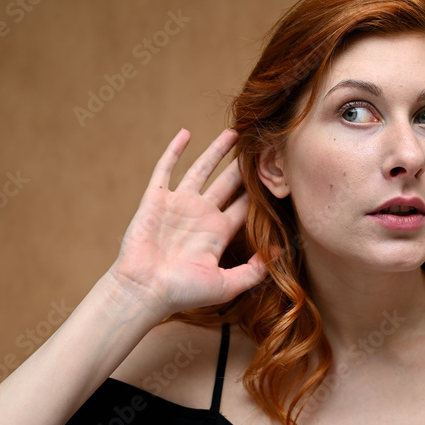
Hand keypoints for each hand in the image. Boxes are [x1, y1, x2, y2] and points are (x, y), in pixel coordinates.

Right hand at [108, 128, 265, 315]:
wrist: (144, 290)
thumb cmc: (183, 292)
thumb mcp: (227, 284)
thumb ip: (255, 270)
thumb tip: (280, 251)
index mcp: (218, 232)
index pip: (244, 204)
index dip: (259, 189)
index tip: (276, 171)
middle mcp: (201, 215)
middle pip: (228, 182)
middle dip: (242, 165)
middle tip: (258, 145)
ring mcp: (178, 204)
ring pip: (202, 169)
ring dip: (216, 151)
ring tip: (233, 132)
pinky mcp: (156, 199)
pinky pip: (165, 168)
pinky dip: (174, 150)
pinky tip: (185, 133)